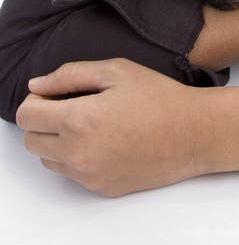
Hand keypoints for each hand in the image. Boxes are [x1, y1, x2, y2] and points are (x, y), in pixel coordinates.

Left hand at [15, 58, 214, 196]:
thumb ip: (70, 75)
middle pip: (31, 140)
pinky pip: (71, 173)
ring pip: (47, 159)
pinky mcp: (100, 187)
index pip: (26, 115)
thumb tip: (37, 84)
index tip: (53, 93)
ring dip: (56, 140)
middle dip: (42, 120)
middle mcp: (78, 152)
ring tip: (88, 122)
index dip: (36, 99)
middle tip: (70, 105)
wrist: (193, 133)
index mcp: (79, 119)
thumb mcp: (116, 70)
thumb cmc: (159, 97)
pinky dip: (76, 157)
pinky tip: (104, 139)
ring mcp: (89, 174)